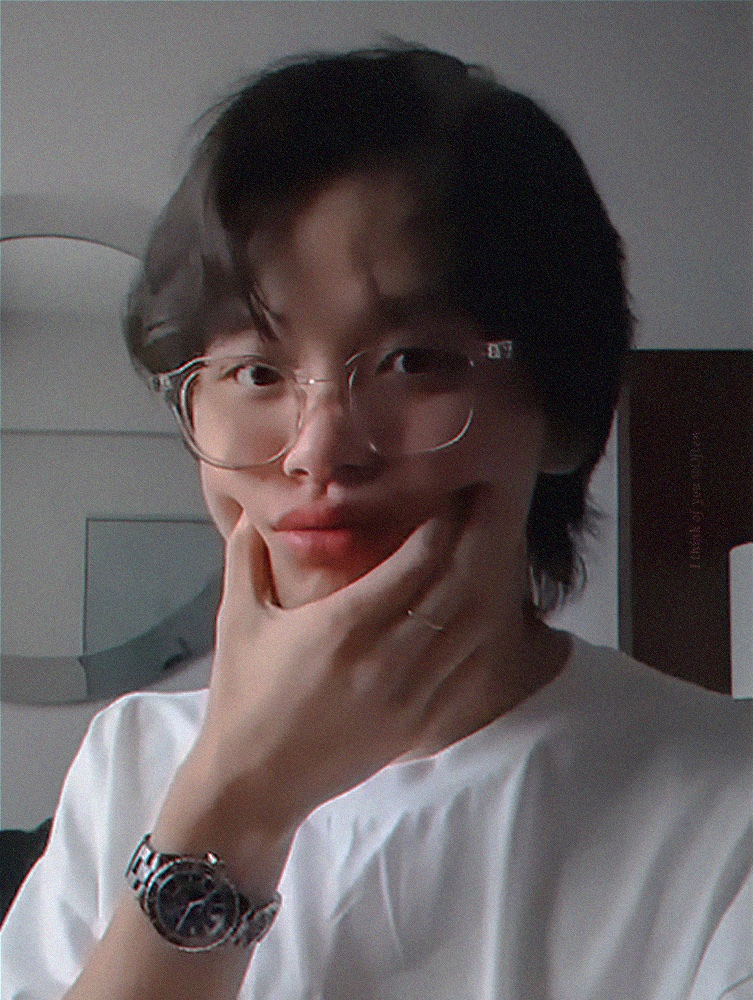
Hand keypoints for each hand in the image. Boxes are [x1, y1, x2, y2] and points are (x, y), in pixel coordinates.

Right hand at [157, 486, 523, 890]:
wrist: (255, 782)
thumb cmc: (243, 695)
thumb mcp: (237, 619)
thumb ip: (245, 555)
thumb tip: (254, 507)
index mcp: (342, 626)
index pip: (413, 564)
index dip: (442, 524)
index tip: (453, 495)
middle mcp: (385, 658)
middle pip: (453, 586)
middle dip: (477, 537)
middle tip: (490, 502)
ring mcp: (408, 695)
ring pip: (469, 627)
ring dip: (488, 580)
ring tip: (498, 544)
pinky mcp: (418, 724)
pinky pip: (467, 671)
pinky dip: (484, 634)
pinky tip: (490, 607)